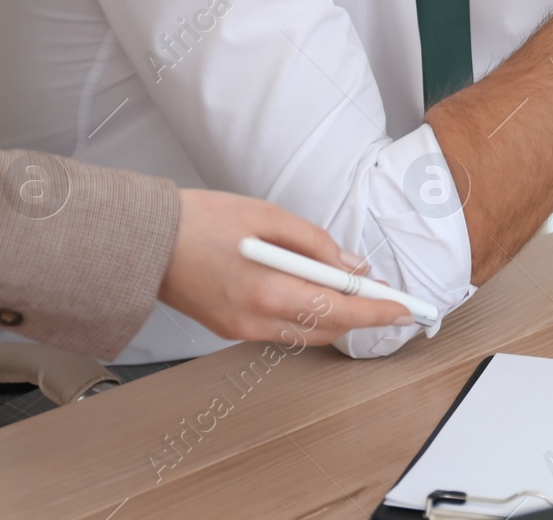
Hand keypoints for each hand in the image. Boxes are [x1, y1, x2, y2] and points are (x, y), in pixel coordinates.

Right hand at [159, 189, 413, 344]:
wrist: (145, 239)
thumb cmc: (202, 220)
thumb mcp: (269, 217)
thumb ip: (316, 245)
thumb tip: (353, 268)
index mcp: (266, 291)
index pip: (340, 311)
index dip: (378, 312)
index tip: (407, 309)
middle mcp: (254, 321)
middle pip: (328, 329)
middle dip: (361, 314)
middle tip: (385, 293)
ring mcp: (240, 330)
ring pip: (307, 334)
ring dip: (336, 316)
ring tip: (354, 289)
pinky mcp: (229, 330)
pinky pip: (282, 330)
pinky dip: (306, 314)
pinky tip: (315, 291)